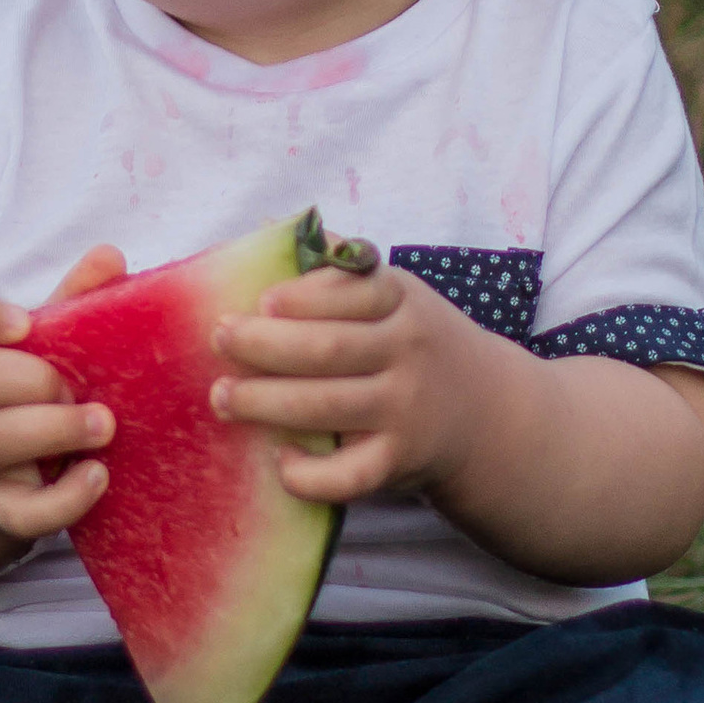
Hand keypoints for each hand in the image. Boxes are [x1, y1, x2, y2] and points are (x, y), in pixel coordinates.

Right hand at [0, 245, 126, 546]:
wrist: (4, 475)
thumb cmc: (29, 390)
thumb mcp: (43, 344)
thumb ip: (72, 300)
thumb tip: (109, 255)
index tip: (24, 320)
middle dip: (29, 377)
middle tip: (78, 385)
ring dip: (53, 429)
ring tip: (105, 425)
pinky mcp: (1, 509)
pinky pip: (21, 513)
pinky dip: (64, 499)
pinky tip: (99, 476)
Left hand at [210, 261, 485, 508]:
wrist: (483, 411)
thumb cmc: (411, 342)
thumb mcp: (395, 292)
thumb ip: (339, 265)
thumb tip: (272, 226)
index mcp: (401, 300)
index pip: (353, 290)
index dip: (303, 296)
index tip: (261, 300)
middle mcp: (407, 352)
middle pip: (326, 348)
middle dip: (263, 345)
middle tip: (220, 339)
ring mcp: (404, 410)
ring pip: (325, 406)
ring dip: (264, 402)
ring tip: (222, 396)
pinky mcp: (397, 461)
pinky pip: (347, 476)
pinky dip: (307, 473)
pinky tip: (280, 457)